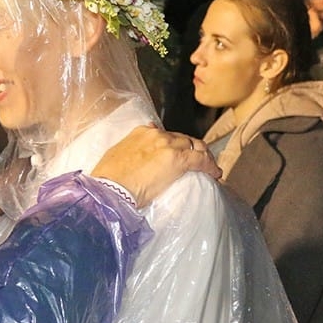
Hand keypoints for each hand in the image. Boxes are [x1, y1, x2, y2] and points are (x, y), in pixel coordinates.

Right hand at [90, 125, 219, 207]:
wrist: (109, 189)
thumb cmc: (108, 179)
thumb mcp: (116, 156)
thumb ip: (129, 151)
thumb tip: (135, 154)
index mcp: (142, 133)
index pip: (167, 135)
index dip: (176, 144)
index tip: (179, 152)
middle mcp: (157, 135)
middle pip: (183, 139)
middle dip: (193, 149)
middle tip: (199, 161)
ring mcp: (168, 146)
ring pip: (196, 146)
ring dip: (204, 156)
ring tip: (209, 168)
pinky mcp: (178, 159)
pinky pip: (201, 160)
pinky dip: (210, 166)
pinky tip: (215, 174)